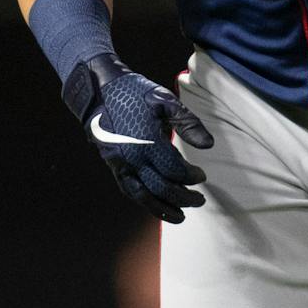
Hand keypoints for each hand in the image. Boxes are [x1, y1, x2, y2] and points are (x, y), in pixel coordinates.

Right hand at [68, 54, 212, 222]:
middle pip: (162, 188)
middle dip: (184, 197)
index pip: (175, 170)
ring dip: (163, 209)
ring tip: (181, 217)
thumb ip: (188, 123)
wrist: (99, 91)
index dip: (191, 177)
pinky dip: (145, 202)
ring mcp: (120, 164)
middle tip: (200, 200)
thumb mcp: (165, 101)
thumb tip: (208, 145)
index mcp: (147, 141)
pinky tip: (157, 206)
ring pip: (143, 196)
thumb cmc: (135, 93)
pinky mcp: (113, 166)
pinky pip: (129, 190)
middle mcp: (132, 157)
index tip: (202, 176)